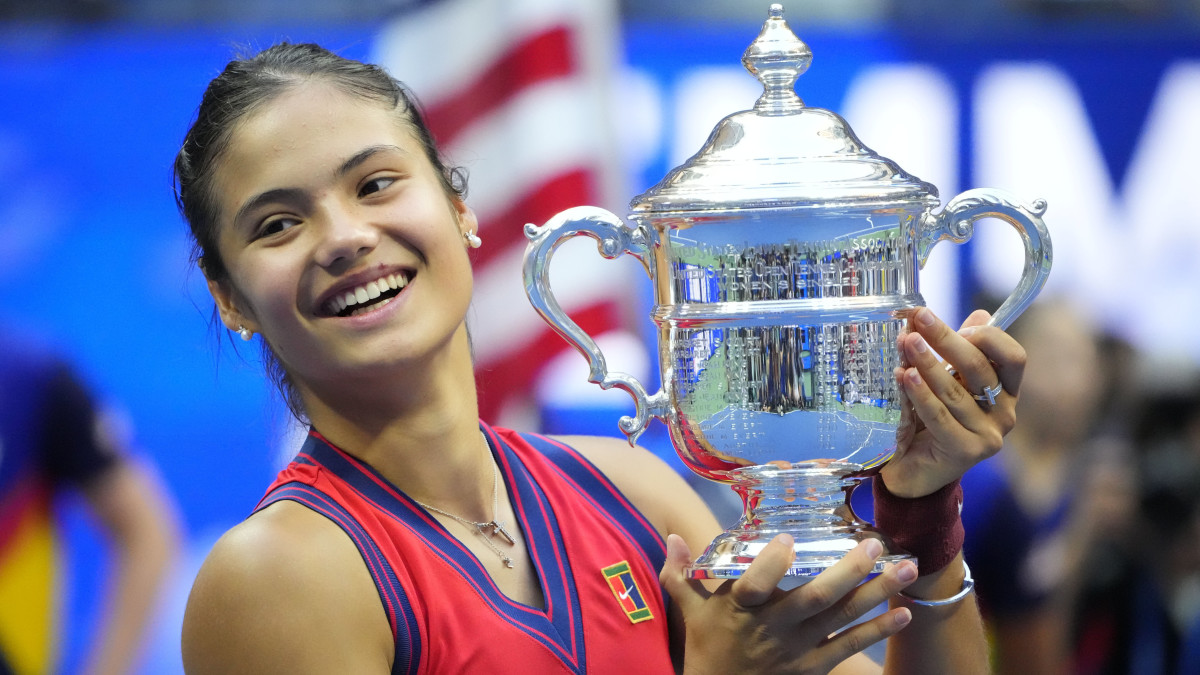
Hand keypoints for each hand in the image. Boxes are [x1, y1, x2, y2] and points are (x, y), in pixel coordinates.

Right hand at [660, 534, 917, 673]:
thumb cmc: (709, 646)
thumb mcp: (690, 610)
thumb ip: (681, 574)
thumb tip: (672, 536)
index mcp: (741, 608)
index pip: (754, 585)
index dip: (770, 564)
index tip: (786, 537)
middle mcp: (774, 627)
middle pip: (814, 598)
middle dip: (848, 571)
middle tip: (874, 544)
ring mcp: (798, 647)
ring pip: (840, 617)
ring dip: (875, 592)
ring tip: (905, 568)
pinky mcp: (815, 664)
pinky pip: (850, 646)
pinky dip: (878, 630)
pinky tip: (904, 612)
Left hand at [881, 307, 1026, 497]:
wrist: (914, 471)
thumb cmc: (930, 420)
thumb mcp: (946, 381)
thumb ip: (958, 352)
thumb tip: (979, 313)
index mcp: (1007, 392)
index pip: (1013, 357)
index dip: (987, 336)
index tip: (956, 323)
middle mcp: (1005, 414)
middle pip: (980, 368)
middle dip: (948, 340)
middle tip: (919, 320)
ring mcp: (988, 435)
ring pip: (956, 391)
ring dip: (928, 363)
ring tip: (905, 343)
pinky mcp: (967, 452)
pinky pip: (940, 416)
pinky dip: (920, 393)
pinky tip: (904, 376)